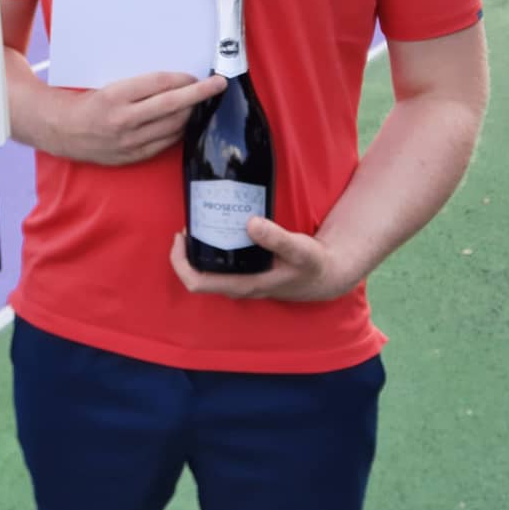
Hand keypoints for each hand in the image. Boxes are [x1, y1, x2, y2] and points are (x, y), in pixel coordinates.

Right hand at [54, 71, 226, 165]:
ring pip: (173, 126)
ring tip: (203, 103)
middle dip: (200, 94)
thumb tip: (173, 78)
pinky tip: (186, 122)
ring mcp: (128, 142)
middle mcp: (123, 120)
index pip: (160, 84)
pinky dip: (179, 131)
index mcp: (115, 96)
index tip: (198, 74)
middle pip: (172, 105)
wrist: (60, 129)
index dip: (184, 79)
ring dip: (192, 113)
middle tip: (218, 84)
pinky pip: (165, 143)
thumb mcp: (106, 83)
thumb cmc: (84, 100)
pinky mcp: (132, 156)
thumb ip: (137, 84)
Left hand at [168, 218, 356, 301]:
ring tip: (199, 222)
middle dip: (186, 252)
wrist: (328, 276)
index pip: (197, 283)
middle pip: (197, 276)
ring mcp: (242, 281)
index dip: (180, 262)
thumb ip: (277, 238)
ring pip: (208, 270)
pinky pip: (220, 264)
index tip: (181, 236)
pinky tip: (218, 227)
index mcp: (245, 286)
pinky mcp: (248, 273)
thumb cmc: (312, 265)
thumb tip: (251, 224)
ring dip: (198, 250)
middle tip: (189, 223)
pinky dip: (213, 247)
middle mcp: (239, 287)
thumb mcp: (299, 250)